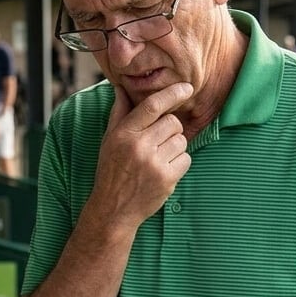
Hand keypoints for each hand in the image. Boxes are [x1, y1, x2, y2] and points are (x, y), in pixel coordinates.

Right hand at [91, 83, 192, 228]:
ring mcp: (154, 163)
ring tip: (159, 158)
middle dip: (171, 129)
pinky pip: (186, 159)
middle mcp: (139, 146)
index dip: (172, 93)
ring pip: (181, 141)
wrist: (113, 209)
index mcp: (124, 134)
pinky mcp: (166, 179)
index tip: (186, 88)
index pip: (152, 105)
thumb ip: (119, 113)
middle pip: (173, 122)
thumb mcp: (109, 140)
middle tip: (158, 142)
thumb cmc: (111, 171)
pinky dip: (179, 163)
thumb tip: (121, 88)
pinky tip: (164, 171)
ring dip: (175, 147)